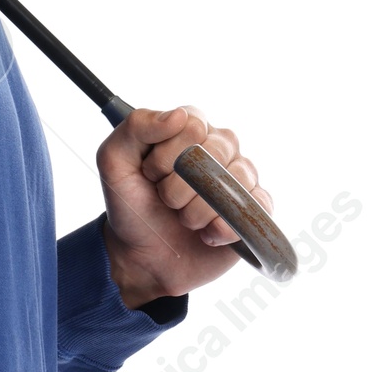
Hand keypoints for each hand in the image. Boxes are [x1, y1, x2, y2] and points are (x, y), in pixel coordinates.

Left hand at [96, 105, 274, 305]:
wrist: (144, 256)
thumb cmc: (130, 204)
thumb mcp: (114, 162)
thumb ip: (137, 127)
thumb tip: (179, 115)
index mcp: (187, 128)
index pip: (193, 125)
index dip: (167, 155)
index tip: (150, 174)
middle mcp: (218, 147)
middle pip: (217, 152)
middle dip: (181, 186)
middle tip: (166, 201)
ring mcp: (239, 178)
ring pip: (236, 182)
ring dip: (200, 210)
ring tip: (184, 220)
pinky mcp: (254, 210)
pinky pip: (256, 209)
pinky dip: (225, 227)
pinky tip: (206, 234)